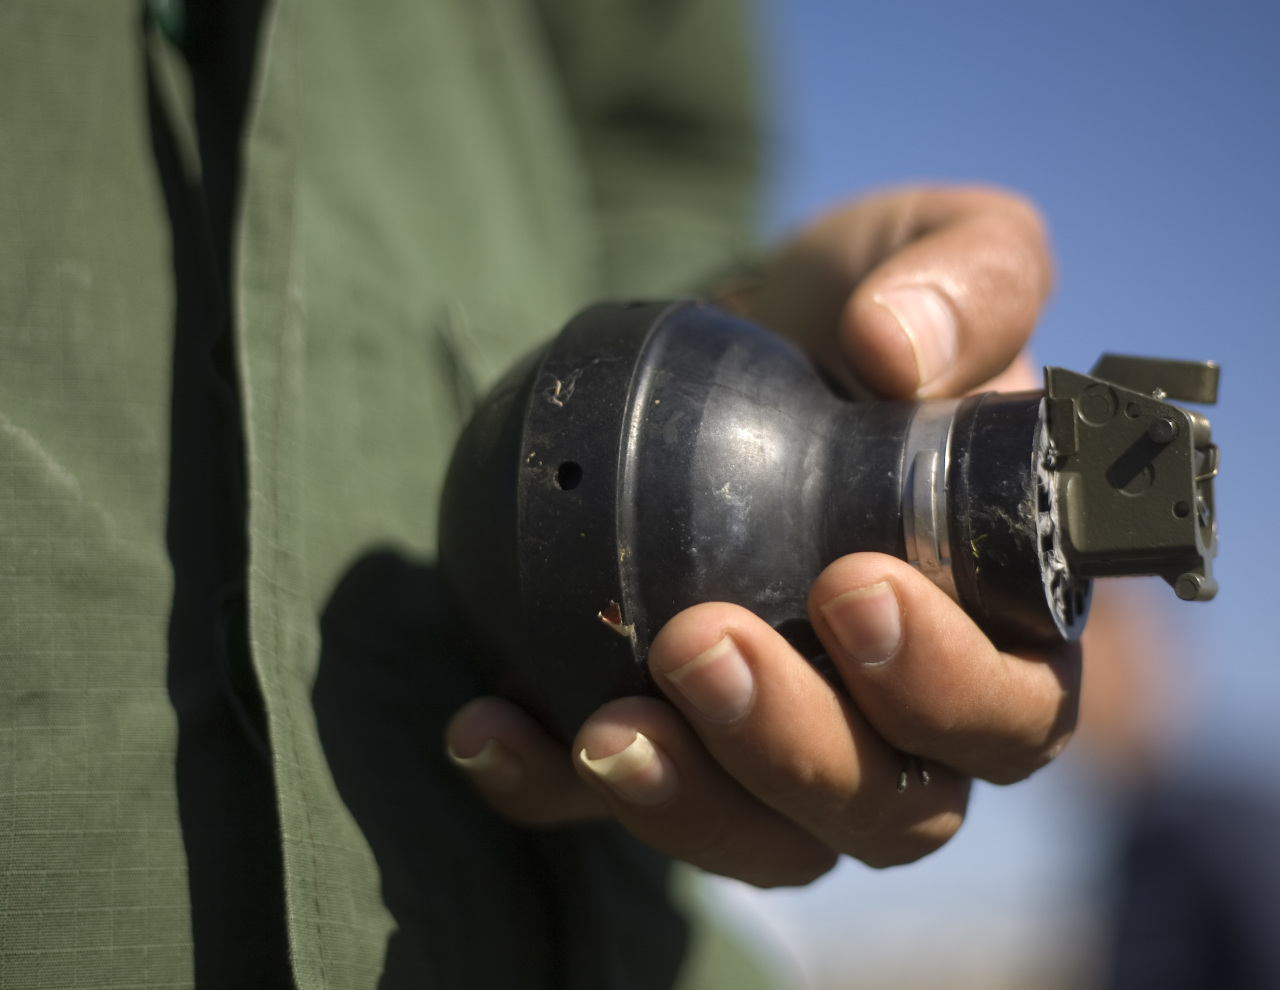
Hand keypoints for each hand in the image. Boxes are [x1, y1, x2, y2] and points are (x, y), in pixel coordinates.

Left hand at [446, 185, 1078, 884]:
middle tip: (698, 642)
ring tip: (605, 728)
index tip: (848, 583)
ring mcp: (785, 742)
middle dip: (795, 748)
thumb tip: (900, 354)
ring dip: (686, 800)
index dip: (942, 682)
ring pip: (768, 840)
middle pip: (888, 806)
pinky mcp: (672, 738)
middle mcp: (905, 714)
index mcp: (994, 623)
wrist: (743, 340)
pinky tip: (488, 729)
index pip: (1006, 709)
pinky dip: (551, 785)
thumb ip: (968, 282)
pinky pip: (616, 800)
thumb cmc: (861, 306)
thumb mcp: (935, 249)